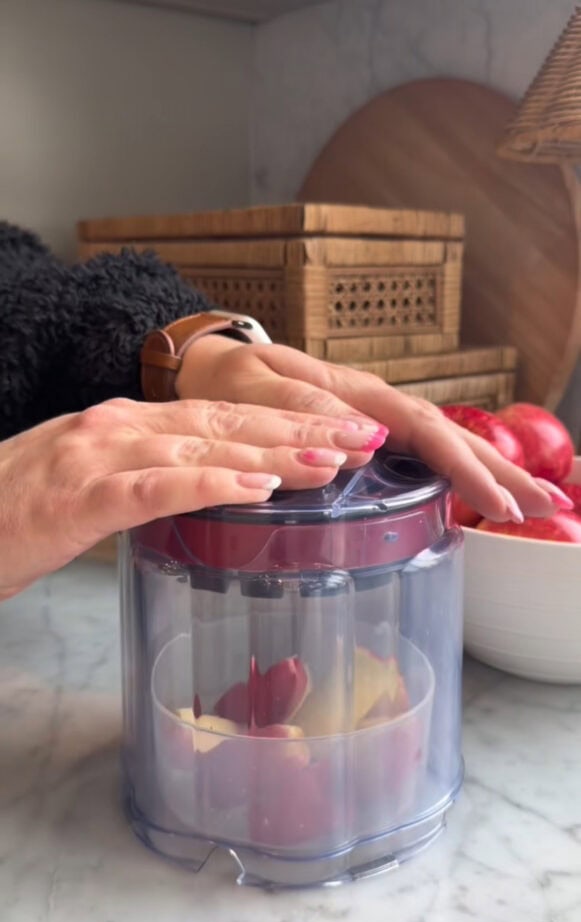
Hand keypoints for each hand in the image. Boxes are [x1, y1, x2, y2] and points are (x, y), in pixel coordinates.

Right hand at [0, 398, 380, 599]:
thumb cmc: (15, 510)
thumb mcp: (90, 481)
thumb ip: (146, 475)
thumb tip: (209, 485)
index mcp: (126, 423)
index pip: (223, 414)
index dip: (288, 419)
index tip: (342, 429)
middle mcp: (119, 425)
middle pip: (228, 421)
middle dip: (302, 429)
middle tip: (365, 438)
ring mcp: (98, 454)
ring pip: (203, 446)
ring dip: (275, 452)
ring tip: (334, 460)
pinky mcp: (80, 495)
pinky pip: (156, 486)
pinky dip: (211, 484)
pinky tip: (257, 488)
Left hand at [177, 336, 560, 521]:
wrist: (214, 364)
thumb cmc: (231, 380)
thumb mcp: (258, 388)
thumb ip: (305, 410)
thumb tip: (366, 441)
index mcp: (354, 395)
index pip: (425, 432)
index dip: (465, 468)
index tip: (498, 504)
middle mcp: (373, 406)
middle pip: (449, 437)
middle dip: (499, 472)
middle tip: (544, 508)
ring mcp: (374, 418)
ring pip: (442, 443)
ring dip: (488, 472)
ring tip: (530, 506)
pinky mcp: (367, 431)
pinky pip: (422, 451)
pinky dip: (456, 471)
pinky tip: (477, 491)